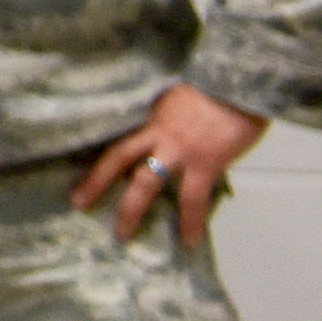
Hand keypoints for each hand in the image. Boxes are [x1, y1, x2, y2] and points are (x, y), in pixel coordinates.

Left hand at [67, 80, 265, 249]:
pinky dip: (191, 221)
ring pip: (146, 182)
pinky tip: (188, 240)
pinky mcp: (205, 162)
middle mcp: (158, 131)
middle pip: (118, 157)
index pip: (118, 135)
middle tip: (79, 202)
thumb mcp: (184, 96)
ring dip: (132, 209)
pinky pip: (193, 198)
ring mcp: (179, 149)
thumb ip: (172, 117)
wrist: (242, 80)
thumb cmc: (219, 84)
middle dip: (97, 181)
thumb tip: (171, 135)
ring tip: (123, 234)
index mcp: (152, 114)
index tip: (81, 165)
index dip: (99, 152)